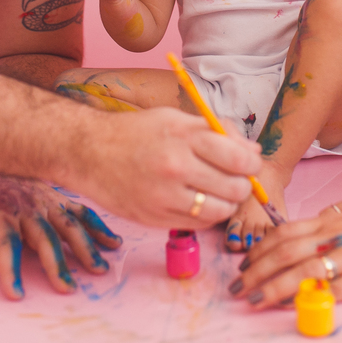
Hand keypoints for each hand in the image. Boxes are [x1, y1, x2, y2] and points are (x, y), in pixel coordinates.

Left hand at [0, 168, 121, 299]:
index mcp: (0, 213)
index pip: (5, 246)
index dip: (9, 270)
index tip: (16, 294)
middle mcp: (27, 208)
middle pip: (44, 239)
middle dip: (56, 264)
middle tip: (67, 288)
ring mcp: (45, 202)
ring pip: (68, 226)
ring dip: (84, 248)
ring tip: (98, 270)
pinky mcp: (57, 198)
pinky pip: (81, 212)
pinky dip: (99, 226)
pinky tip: (113, 243)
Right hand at [68, 106, 262, 228]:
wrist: (89, 152)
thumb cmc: (135, 132)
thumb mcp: (175, 118)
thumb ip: (216, 131)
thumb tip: (252, 151)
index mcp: (184, 136)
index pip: (240, 158)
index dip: (253, 164)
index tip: (249, 163)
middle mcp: (176, 166)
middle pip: (236, 188)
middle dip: (243, 185)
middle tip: (235, 179)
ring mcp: (165, 196)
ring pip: (221, 211)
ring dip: (226, 203)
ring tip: (216, 191)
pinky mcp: (155, 218)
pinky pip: (199, 224)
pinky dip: (206, 215)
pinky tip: (197, 200)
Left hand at [231, 197, 341, 306]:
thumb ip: (335, 212)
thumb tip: (312, 220)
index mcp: (333, 221)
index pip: (286, 232)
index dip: (260, 248)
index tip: (244, 262)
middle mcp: (337, 237)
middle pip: (285, 252)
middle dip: (256, 269)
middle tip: (237, 285)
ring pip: (301, 271)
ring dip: (271, 286)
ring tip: (252, 298)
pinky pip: (327, 290)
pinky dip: (304, 297)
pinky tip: (287, 304)